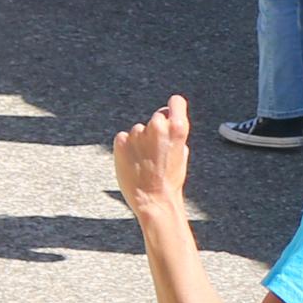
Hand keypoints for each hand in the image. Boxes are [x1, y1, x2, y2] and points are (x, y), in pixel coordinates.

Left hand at [111, 96, 193, 212]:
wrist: (154, 200)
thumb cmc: (170, 180)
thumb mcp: (181, 154)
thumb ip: (174, 136)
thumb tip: (167, 125)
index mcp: (178, 128)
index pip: (176, 102)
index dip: (174, 109)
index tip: (171, 115)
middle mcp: (158, 126)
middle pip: (156, 119)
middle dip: (156, 131)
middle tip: (156, 152)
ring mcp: (138, 133)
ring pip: (139, 131)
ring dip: (140, 142)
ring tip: (144, 163)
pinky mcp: (121, 141)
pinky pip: (124, 139)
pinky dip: (126, 149)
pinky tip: (133, 163)